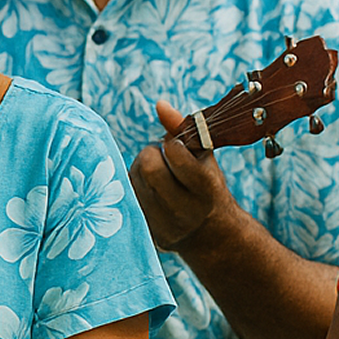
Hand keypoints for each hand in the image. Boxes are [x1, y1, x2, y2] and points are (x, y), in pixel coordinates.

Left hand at [129, 98, 239, 251]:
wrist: (211, 234)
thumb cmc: (206, 185)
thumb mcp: (203, 157)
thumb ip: (182, 129)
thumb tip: (159, 104)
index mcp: (207, 187)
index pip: (174, 152)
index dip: (171, 145)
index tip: (176, 149)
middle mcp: (187, 209)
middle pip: (148, 168)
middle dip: (149, 155)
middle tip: (158, 158)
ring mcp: (166, 225)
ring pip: (133, 182)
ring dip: (138, 171)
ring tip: (153, 175)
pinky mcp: (149, 233)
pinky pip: (127, 199)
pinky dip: (133, 189)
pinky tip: (147, 191)